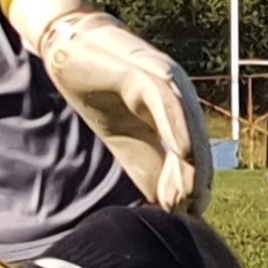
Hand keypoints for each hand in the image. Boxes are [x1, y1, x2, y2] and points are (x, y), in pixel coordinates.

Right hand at [0, 0, 213, 214]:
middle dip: (195, 182)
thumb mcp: (125, 141)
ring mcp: (167, 82)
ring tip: (186, 196)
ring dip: (190, 165)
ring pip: (189, 128)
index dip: (193, 187)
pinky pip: (169, 104)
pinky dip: (178, 129)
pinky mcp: (147, 72)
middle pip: (199, 146)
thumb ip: (147, 168)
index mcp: (177, 113)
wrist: (68, 51)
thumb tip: (165, 206)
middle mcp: (180, 97)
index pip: (195, 156)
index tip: (183, 216)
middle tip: (184, 213)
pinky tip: (181, 154)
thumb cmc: (99, 93)